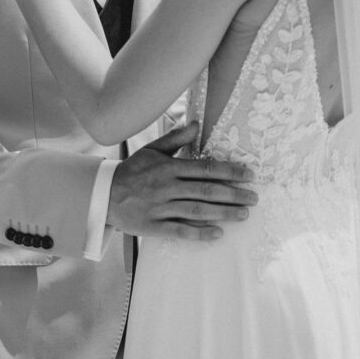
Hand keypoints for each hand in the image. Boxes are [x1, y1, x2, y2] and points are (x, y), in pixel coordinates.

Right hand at [107, 122, 256, 240]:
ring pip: (198, 211)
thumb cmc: (133, 170)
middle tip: (253, 198)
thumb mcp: (152, 150)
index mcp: (169, 167)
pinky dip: (199, 233)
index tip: (248, 175)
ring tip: (243, 215)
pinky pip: (180, 230)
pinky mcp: (154, 227)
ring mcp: (161, 208)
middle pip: (206, 191)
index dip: (229, 172)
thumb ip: (176, 139)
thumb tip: (197, 124)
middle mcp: (167, 187)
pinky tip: (217, 234)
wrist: (105, 194)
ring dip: (223, 213)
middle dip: (233, 194)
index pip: (205, 168)